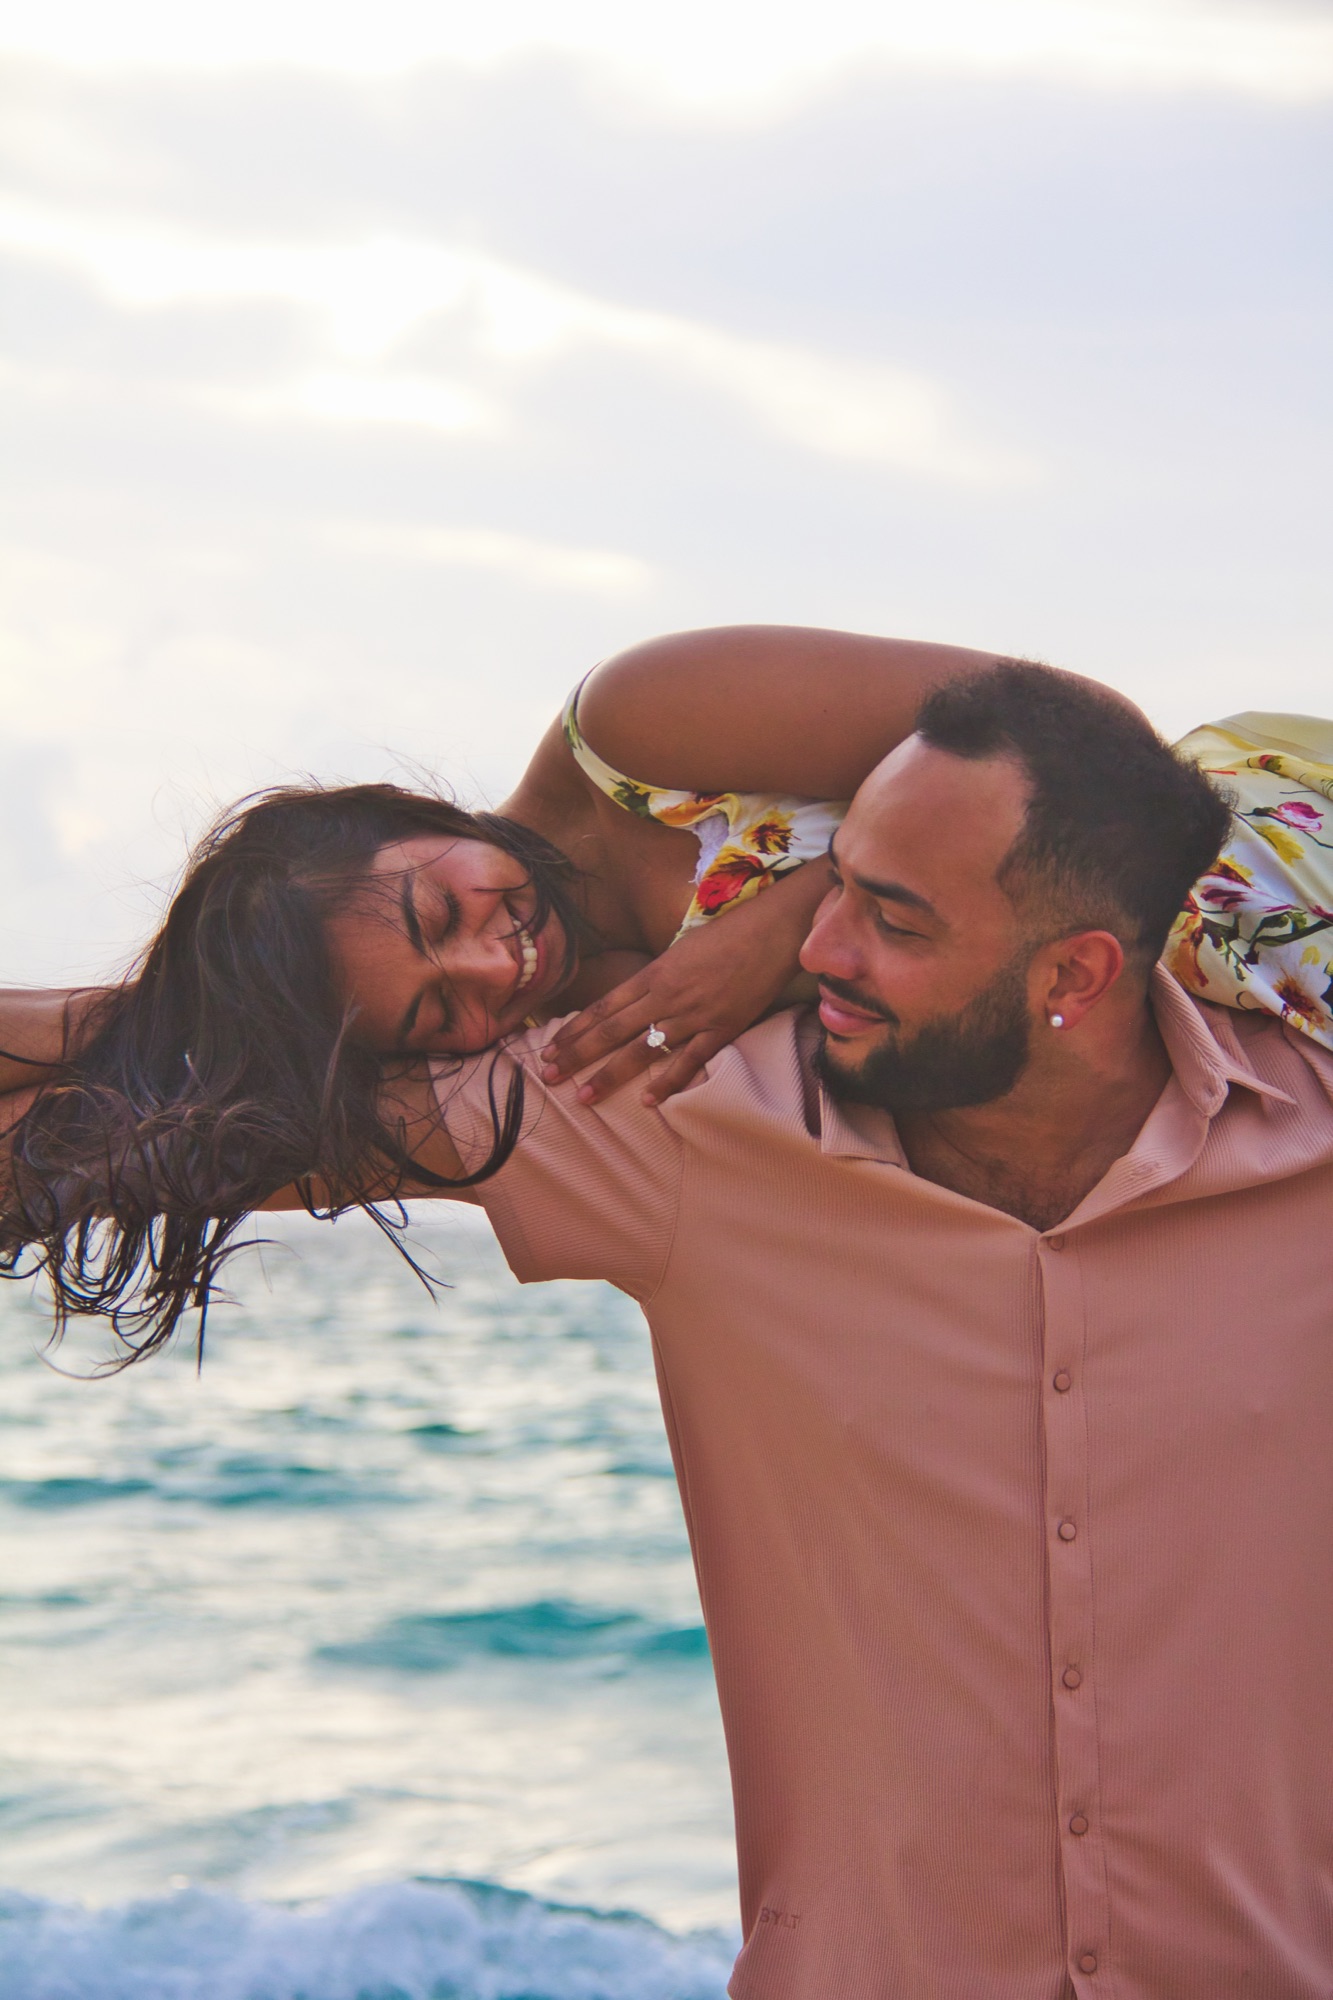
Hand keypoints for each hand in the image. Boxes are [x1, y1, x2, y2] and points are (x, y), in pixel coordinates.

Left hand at [540, 862, 830, 1105]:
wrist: (772, 932)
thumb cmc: (728, 934)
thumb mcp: (680, 949)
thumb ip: (657, 976)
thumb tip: (636, 997)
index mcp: (652, 973)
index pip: (603, 1007)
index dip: (574, 1030)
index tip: (550, 1048)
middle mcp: (665, 996)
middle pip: (611, 1031)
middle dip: (577, 1055)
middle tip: (549, 1076)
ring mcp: (693, 1015)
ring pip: (641, 1050)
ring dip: (610, 1075)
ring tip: (584, 1097)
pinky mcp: (721, 1029)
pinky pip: (689, 1061)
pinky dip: (667, 1082)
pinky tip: (647, 1101)